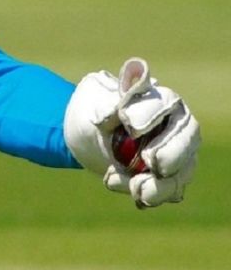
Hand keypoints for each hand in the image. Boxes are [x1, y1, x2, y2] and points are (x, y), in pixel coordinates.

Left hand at [64, 57, 200, 207]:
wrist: (81, 135)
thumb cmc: (92, 109)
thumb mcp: (95, 98)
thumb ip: (116, 94)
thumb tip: (135, 74)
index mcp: (160, 99)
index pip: (166, 105)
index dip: (150, 113)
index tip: (128, 122)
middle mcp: (175, 126)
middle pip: (187, 140)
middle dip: (171, 152)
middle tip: (150, 160)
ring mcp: (175, 154)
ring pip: (181, 171)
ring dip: (159, 183)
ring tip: (129, 185)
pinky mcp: (165, 178)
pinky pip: (168, 191)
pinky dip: (149, 194)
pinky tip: (127, 190)